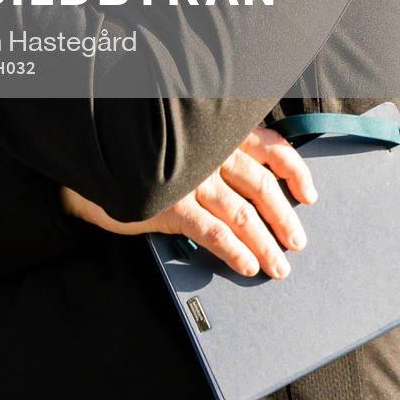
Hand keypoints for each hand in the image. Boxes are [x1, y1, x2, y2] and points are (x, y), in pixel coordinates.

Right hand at [59, 126, 316, 278]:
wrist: (89, 164)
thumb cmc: (139, 154)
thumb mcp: (182, 143)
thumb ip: (215, 153)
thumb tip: (254, 187)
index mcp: (217, 133)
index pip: (270, 147)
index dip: (295, 172)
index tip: (310, 195)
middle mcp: (208, 151)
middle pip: (261, 186)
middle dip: (283, 219)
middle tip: (296, 244)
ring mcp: (190, 178)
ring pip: (242, 213)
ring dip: (265, 243)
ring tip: (278, 266)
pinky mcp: (170, 203)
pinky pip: (212, 230)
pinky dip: (234, 250)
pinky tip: (247, 264)